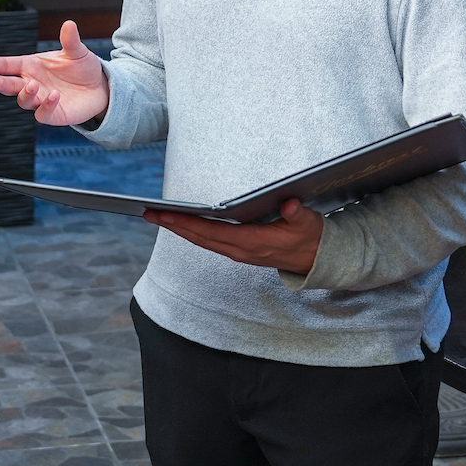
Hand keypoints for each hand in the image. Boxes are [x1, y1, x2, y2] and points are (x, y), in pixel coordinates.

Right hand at [0, 21, 108, 126]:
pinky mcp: (52, 114)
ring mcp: (40, 100)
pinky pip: (43, 114)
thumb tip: (69, 24)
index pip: (9, 65)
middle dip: (2, 84)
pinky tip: (54, 96)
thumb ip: (70, 41)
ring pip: (24, 101)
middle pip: (11, 85)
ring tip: (33, 85)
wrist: (98, 87)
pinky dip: (46, 106)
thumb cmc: (82, 67)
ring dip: (26, 94)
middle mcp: (32, 83)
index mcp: (31, 66)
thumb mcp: (77, 51)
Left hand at [146, 199, 323, 275]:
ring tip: (159, 217)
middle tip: (149, 214)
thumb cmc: (310, 238)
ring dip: (180, 230)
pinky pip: (209, 242)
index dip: (189, 224)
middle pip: (201, 238)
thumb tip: (289, 205)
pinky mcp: (238, 251)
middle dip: (174, 226)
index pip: (214, 232)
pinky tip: (182, 224)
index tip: (167, 215)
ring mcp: (238, 253)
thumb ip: (298, 214)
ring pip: (202, 242)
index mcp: (254, 243)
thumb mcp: (308, 223)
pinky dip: (193, 233)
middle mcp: (241, 250)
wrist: (316, 260)